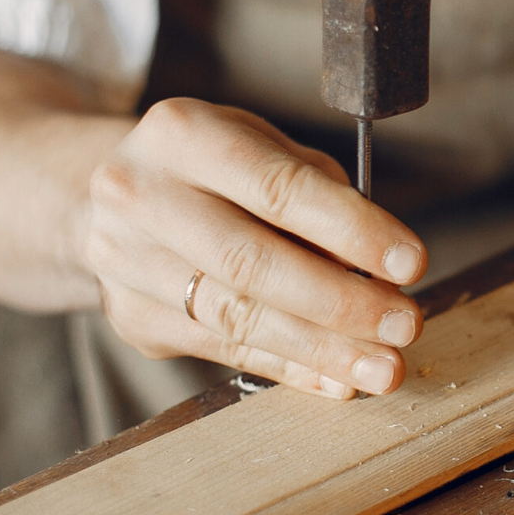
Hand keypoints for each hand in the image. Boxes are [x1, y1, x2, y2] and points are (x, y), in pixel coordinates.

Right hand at [81, 99, 426, 399]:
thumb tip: (377, 268)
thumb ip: (318, 192)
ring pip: (238, 317)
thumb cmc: (210, 166)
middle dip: (342, 302)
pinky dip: (289, 368)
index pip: (280, 188)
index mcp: (182, 133)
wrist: (102, 195)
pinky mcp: (131, 317)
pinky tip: (336, 380)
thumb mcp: (259, 146)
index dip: (352, 230)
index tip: (411, 264)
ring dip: (321, 350)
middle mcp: (139, 194)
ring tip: (382, 367)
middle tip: (404, 325)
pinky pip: (223, 350)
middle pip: (253, 262)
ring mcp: (125, 261)